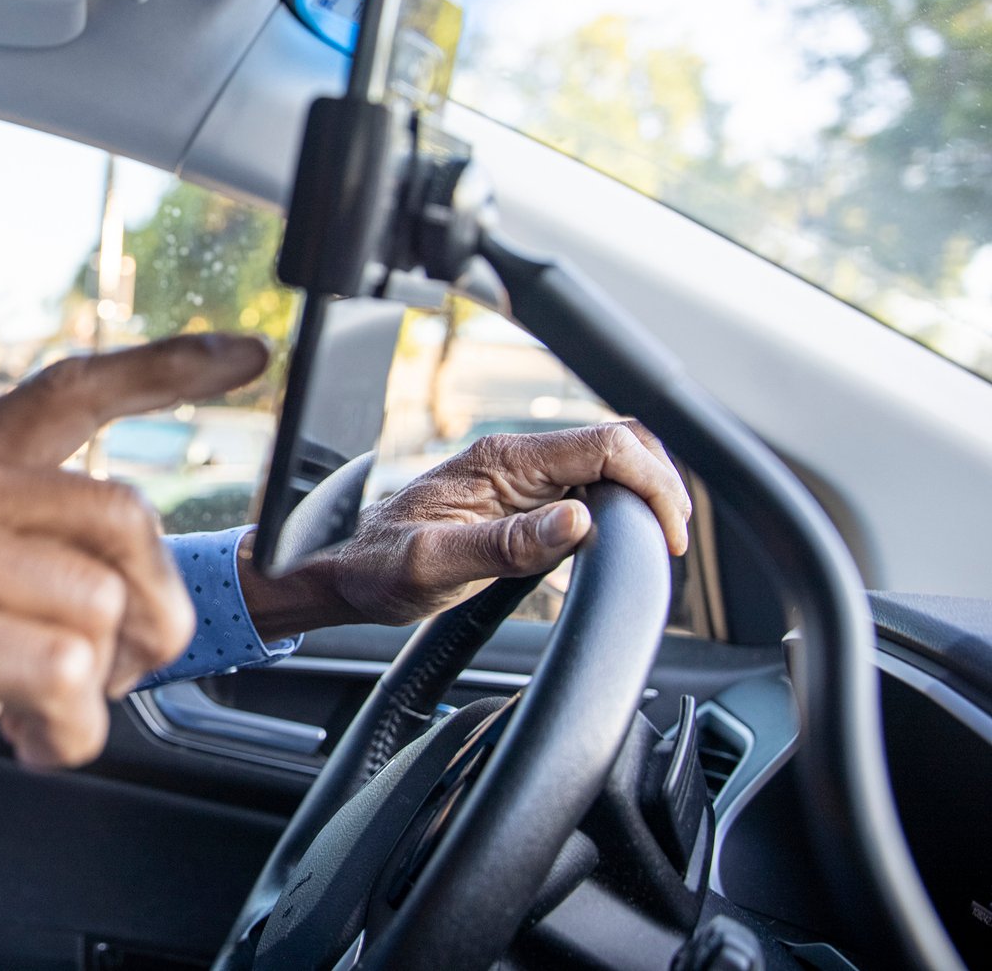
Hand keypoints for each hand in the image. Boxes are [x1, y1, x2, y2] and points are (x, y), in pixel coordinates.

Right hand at [0, 333, 269, 860]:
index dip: (167, 367)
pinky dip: (71, 729)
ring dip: (99, 690)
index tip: (250, 354)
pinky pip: (63, 670)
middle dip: (150, 616)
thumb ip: (52, 541)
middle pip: (123, 517)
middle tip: (106, 674)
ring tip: (40, 708)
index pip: (71, 389)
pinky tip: (23, 736)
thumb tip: (156, 561)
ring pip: (101, 603)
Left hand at [242, 421, 692, 631]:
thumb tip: (578, 522)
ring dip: (641, 498)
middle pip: (617, 448)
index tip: (670, 534)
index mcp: (501, 461)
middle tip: (673, 542)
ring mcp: (520, 480)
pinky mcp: (519, 502)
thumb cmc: (379, 567)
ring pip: (606, 469)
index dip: (652, 482)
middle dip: (659, 485)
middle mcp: (516, 461)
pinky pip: (585, 493)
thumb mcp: (436, 565)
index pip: (606, 446)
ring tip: (657, 545)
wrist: (345, 573)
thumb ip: (508, 545)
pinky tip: (619, 545)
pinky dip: (617, 513)